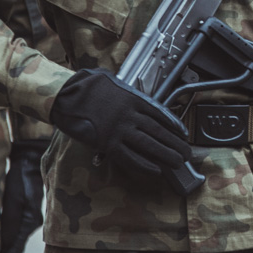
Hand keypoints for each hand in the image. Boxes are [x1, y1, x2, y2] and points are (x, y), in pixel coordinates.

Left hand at [0, 139, 48, 252]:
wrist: (30, 154)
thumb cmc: (22, 175)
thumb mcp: (14, 199)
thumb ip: (8, 223)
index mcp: (29, 223)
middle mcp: (28, 223)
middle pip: (12, 250)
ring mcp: (26, 216)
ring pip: (9, 240)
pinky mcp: (20, 208)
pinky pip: (8, 229)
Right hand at [50, 69, 191, 188]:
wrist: (65, 94)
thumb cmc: (87, 86)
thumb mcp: (113, 82)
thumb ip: (128, 93)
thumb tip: (139, 102)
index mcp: (133, 98)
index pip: (161, 114)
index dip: (174, 126)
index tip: (183, 134)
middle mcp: (130, 115)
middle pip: (159, 132)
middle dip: (175, 144)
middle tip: (187, 153)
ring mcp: (119, 130)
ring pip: (148, 145)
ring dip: (165, 155)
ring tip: (178, 163)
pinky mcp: (107, 143)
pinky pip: (129, 157)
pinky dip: (144, 165)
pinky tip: (155, 170)